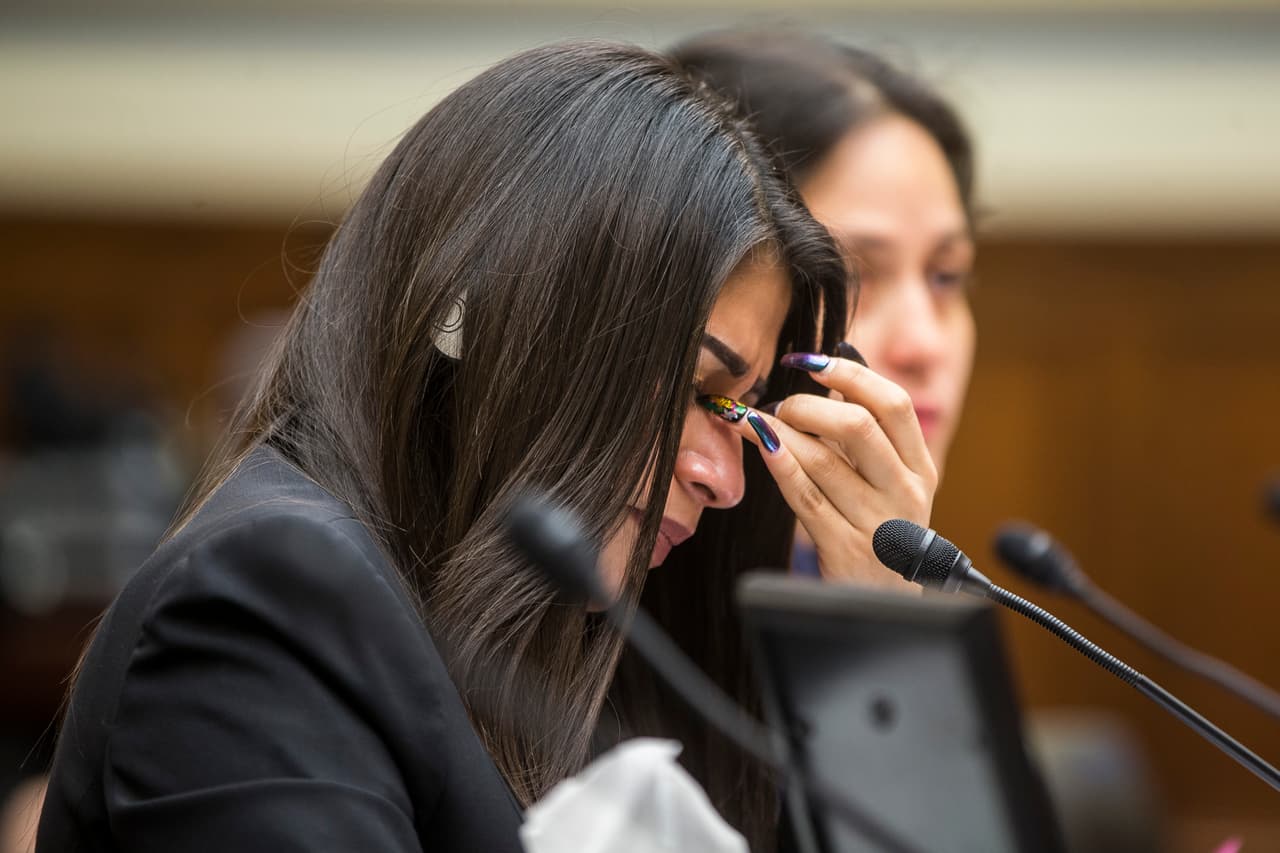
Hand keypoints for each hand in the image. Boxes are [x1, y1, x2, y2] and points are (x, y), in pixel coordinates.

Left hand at [700, 352, 936, 588]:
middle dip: (809, 405)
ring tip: (752, 419)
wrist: (884, 607)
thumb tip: (839, 359)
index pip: (894, 404)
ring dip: (780, 431)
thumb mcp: (891, 482)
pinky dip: (778, 463)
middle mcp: (906, 493)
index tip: (808, 362)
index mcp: (921, 468)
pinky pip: (805, 497)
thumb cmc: (879, 531)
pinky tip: (758, 443)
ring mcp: (877, 525)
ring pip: (824, 461)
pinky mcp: (845, 549)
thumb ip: (870, 429)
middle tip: (780, 404)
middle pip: (860, 427)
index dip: (849, 374)